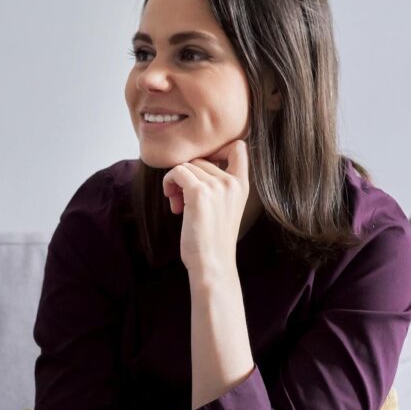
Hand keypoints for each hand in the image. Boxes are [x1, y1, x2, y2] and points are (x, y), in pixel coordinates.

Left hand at [162, 139, 249, 278]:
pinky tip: (173, 203)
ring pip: (186, 166)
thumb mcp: (224, 207)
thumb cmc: (212, 240)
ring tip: (178, 205)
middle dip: (187, 177)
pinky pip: (176, 172)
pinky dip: (168, 183)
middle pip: (200, 159)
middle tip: (182, 200)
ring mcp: (217, 186)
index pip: (239, 146)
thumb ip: (218, 185)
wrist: (212, 263)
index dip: (216, 149)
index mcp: (242, 185)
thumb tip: (191, 164)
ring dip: (176, 183)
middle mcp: (232, 182)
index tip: (201, 169)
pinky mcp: (199, 193)